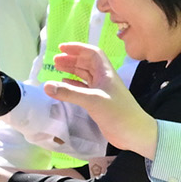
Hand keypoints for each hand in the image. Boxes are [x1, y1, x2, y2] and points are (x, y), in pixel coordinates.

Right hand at [40, 42, 155, 155]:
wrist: (134, 133)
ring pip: (85, 75)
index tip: (61, 48)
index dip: (78, 48)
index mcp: (106, 73)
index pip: (92, 53)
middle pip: (87, 63)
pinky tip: (64, 84)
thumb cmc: (118, 113)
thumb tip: (46, 86)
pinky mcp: (99, 102)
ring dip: (72, 70)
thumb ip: (70, 93)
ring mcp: (102, 91)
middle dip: (72, 59)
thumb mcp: (93, 100)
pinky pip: (84, 89)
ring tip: (57, 68)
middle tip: (55, 60)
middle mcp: (104, 79)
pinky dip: (73, 84)